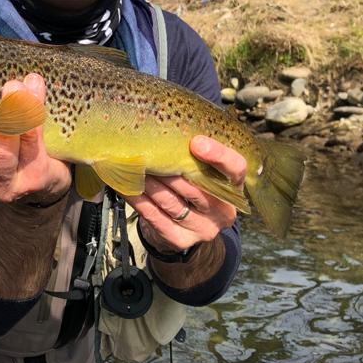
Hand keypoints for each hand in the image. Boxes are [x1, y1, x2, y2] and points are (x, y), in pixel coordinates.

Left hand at [127, 135, 245, 252]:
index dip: (218, 155)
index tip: (196, 142)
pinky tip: (126, 185)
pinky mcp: (180, 240)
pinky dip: (137, 198)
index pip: (236, 169)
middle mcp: (222, 212)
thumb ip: (196, 155)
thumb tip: (170, 123)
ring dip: (149, 182)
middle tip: (147, 150)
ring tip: (132, 165)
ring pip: (171, 201)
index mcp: (233, 188)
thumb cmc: (191, 187)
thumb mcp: (202, 171)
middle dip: (168, 167)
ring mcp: (202, 229)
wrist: (183, 228)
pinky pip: (154, 216)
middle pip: (195, 186)